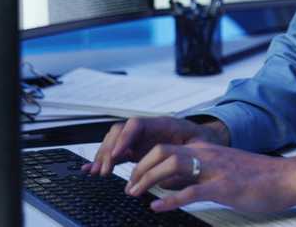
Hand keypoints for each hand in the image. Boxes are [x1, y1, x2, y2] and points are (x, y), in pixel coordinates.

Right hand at [82, 116, 228, 175]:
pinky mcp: (136, 151)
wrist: (205, 140)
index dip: (124, 138)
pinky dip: (103, 160)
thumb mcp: (200, 144)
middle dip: (109, 149)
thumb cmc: (203, 141)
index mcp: (161, 124)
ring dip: (103, 156)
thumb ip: (186, 153)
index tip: (117, 154)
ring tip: (97, 172)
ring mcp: (139, 140)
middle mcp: (146, 130)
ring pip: (114, 142)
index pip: (136, 124)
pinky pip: (116, 153)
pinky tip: (90, 168)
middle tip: (105, 169)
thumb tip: (169, 171)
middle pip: (119, 132)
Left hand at [124, 141, 295, 213]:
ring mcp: (214, 170)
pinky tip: (157, 206)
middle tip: (130, 185)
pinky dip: (169, 199)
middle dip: (140, 167)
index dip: (145, 160)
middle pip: (162, 151)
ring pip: (171, 165)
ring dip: (147, 179)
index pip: (167, 147)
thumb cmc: (259, 177)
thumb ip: (201, 173)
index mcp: (207, 150)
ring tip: (136, 192)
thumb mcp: (224, 169)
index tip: (134, 175)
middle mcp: (207, 155)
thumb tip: (176, 184)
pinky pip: (190, 191)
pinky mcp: (223, 187)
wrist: (286, 178)